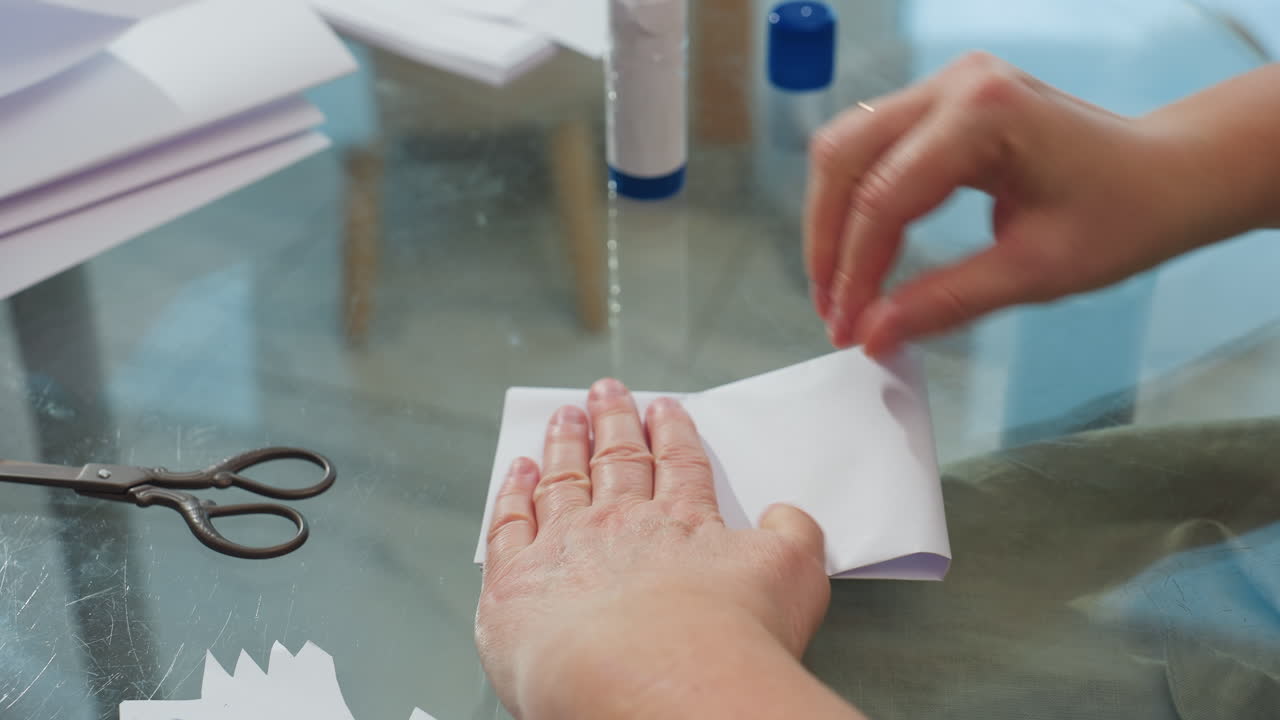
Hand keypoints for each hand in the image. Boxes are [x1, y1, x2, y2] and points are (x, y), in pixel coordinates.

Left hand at [475, 379, 832, 718]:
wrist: (662, 685)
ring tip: (564, 420)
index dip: (671, 432)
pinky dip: (511, 493)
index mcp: (683, 523)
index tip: (663, 409)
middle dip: (612, 422)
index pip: (678, 464)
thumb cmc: (725, 647)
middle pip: (617, 460)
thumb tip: (786, 515)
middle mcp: (622, 525)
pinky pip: (508, 523)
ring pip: (561, 480)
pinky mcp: (516, 582)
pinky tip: (515, 473)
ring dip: (563, 446)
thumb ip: (793, 536)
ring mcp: (566, 547)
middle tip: (605, 393)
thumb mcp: (794, 579)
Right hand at [806, 51, 1220, 353]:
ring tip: (842, 286)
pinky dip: (858, 200)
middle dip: (829, 242)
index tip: (848, 326)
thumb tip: (872, 333)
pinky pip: (874, 146)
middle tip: (834, 309)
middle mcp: (956, 84)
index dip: (856, 270)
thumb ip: (945, 301)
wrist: (1168, 175)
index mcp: (984, 114)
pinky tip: (864, 250)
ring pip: (848, 147)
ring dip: (834, 219)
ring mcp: (947, 84)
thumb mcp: (1036, 272)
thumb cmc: (1124, 214)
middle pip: (844, 158)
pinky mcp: (945, 100)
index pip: (884, 197)